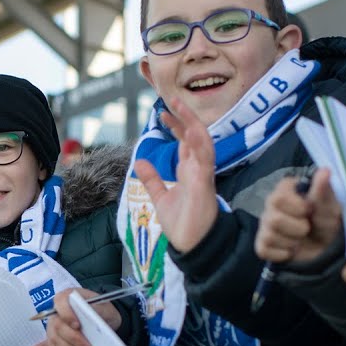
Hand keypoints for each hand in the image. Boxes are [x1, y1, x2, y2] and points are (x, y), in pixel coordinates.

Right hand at [42, 287, 122, 345]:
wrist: (104, 320)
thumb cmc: (103, 311)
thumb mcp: (104, 306)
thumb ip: (95, 310)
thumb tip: (90, 319)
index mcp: (67, 296)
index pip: (60, 302)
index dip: (67, 315)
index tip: (78, 326)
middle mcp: (56, 311)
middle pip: (58, 325)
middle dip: (74, 339)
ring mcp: (53, 326)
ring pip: (56, 340)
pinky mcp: (54, 339)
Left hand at [134, 100, 219, 252]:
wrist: (191, 246)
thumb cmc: (182, 224)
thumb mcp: (161, 198)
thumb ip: (153, 180)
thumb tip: (140, 162)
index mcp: (188, 171)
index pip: (184, 142)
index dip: (176, 126)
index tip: (163, 113)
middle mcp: (197, 169)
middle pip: (194, 137)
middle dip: (185, 118)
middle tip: (172, 100)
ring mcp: (203, 176)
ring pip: (203, 143)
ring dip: (193, 124)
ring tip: (182, 107)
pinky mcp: (205, 185)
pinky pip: (205, 161)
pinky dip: (199, 146)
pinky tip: (192, 132)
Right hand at [254, 168, 341, 264]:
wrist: (326, 248)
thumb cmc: (327, 222)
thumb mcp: (330, 207)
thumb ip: (323, 190)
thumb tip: (324, 170)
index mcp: (285, 191)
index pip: (278, 197)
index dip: (296, 207)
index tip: (310, 210)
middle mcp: (271, 206)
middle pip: (274, 219)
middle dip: (297, 228)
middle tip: (307, 227)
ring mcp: (264, 225)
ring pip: (270, 236)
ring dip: (293, 241)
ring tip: (301, 239)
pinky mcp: (262, 244)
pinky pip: (264, 250)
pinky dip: (283, 253)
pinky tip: (291, 249)